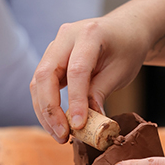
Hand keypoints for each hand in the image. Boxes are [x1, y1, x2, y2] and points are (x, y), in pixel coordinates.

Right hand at [29, 13, 151, 142]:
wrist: (125, 30)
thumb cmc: (127, 49)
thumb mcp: (120, 72)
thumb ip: (100, 93)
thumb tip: (86, 123)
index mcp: (89, 34)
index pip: (76, 70)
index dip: (75, 100)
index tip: (78, 126)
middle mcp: (66, 36)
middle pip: (45, 74)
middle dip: (50, 109)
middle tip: (62, 135)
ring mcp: (55, 46)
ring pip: (38, 81)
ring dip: (45, 112)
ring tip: (60, 135)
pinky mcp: (51, 58)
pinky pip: (41, 84)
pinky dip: (47, 105)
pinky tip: (57, 124)